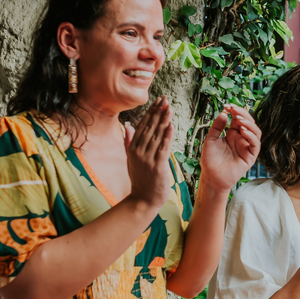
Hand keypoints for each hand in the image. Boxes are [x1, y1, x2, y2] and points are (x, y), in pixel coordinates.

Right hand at [125, 97, 174, 211]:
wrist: (143, 199)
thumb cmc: (140, 179)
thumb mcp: (131, 159)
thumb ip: (129, 142)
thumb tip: (128, 126)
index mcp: (133, 148)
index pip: (143, 126)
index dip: (151, 112)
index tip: (158, 101)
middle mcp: (138, 151)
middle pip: (149, 128)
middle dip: (158, 112)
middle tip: (165, 98)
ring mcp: (147, 159)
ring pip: (156, 135)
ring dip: (164, 120)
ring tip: (169, 107)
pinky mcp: (156, 166)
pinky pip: (162, 148)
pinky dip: (167, 137)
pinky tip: (171, 126)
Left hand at [199, 104, 261, 192]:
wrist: (211, 177)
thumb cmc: (210, 160)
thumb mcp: (210, 140)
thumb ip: (217, 127)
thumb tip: (224, 113)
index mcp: (233, 134)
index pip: (239, 118)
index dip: (235, 111)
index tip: (227, 105)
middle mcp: (241, 139)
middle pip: (248, 122)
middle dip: (242, 114)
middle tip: (233, 109)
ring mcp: (246, 147)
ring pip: (255, 132)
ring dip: (249, 123)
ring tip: (239, 119)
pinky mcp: (250, 156)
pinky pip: (255, 144)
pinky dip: (251, 136)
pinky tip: (243, 130)